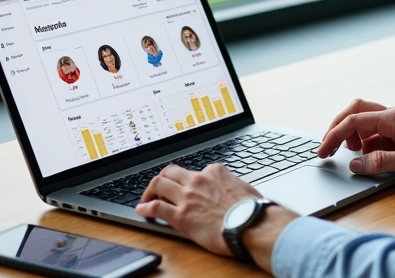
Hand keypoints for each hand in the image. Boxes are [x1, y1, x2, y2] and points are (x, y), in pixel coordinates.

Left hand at [136, 164, 296, 269]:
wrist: (251, 224)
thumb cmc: (253, 210)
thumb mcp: (244, 189)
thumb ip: (232, 186)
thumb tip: (233, 192)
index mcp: (215, 172)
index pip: (194, 171)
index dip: (188, 180)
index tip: (186, 187)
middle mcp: (198, 180)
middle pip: (171, 171)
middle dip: (163, 178)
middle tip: (160, 188)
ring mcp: (188, 197)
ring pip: (159, 183)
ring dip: (150, 190)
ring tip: (147, 198)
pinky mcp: (181, 216)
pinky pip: (156, 207)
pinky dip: (145, 207)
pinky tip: (142, 210)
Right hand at [317, 99, 394, 180]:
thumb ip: (379, 162)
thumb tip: (354, 164)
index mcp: (393, 117)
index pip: (354, 121)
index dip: (334, 136)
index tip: (323, 151)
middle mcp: (393, 114)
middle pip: (355, 111)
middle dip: (337, 127)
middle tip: (327, 146)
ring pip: (364, 119)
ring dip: (351, 134)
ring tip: (348, 153)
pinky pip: (375, 131)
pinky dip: (365, 141)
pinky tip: (366, 156)